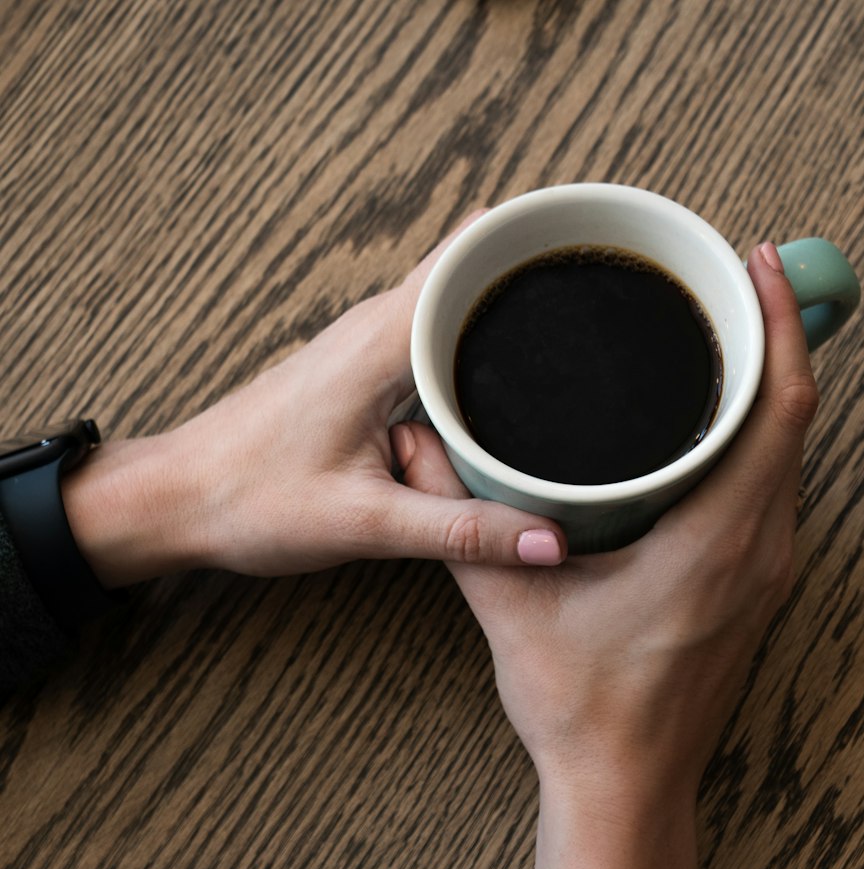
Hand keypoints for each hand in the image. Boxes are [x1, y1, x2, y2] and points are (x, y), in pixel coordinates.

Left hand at [62, 214, 565, 586]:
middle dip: (531, 273)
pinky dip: (471, 339)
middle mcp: (374, 326)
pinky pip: (431, 333)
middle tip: (602, 304)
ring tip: (572, 330)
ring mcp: (366, 343)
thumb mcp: (365, 523)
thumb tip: (550, 540)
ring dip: (503, 306)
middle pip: (470, 268)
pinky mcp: (361, 367)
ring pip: (451, 301)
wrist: (177, 498)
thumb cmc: (249, 499)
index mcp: (380, 343)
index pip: (470, 259)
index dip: (531, 248)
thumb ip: (463, 531)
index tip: (589, 261)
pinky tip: (503, 375)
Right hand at [395, 243, 818, 868]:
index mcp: (718, 540)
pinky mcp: (755, 585)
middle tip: (729, 281)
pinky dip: (760, 435)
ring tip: (721, 333)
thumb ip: (457, 518)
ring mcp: (767, 570)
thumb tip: (415, 440)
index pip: (781, 406)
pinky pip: (776, 486)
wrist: (625, 783)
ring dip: (768, 386)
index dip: (779, 323)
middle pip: (796, 415)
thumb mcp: (508, 604)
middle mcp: (762, 548)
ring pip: (791, 452)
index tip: (757, 264)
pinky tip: (713, 418)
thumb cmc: (581, 705)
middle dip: (773, 337)